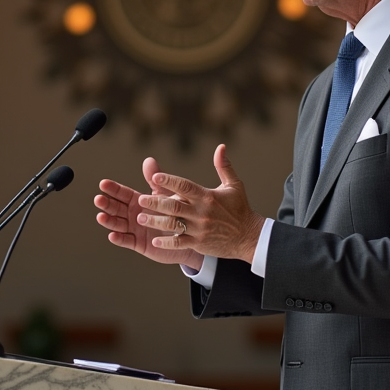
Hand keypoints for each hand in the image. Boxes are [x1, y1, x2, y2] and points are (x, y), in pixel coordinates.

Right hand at [95, 157, 204, 267]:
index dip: (113, 189)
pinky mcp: (138, 243)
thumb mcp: (164, 193)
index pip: (122, 194)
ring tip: (101, 216)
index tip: (103, 183)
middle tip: (98, 199)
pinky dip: (119, 239)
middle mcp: (132, 214)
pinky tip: (112, 235)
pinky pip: (127, 241)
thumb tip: (149, 160)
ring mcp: (134, 229)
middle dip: (106, 204)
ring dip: (108, 221)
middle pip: (116, 208)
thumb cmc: (175, 212)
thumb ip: (155, 179)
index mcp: (137, 201)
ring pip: (118, 224)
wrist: (186, 234)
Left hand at [136, 144, 264, 263]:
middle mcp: (201, 212)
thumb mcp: (234, 185)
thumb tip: (221, 146)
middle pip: (174, 206)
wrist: (249, 236)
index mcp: (207, 196)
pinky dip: (167, 242)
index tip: (154, 177)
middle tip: (140, 199)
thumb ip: (224, 166)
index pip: (185, 186)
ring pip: (173, 224)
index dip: (170, 181)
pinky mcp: (199, 243)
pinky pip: (180, 242)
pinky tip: (155, 240)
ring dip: (156, 221)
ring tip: (140, 218)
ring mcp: (199, 229)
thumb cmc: (240, 208)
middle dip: (156, 202)